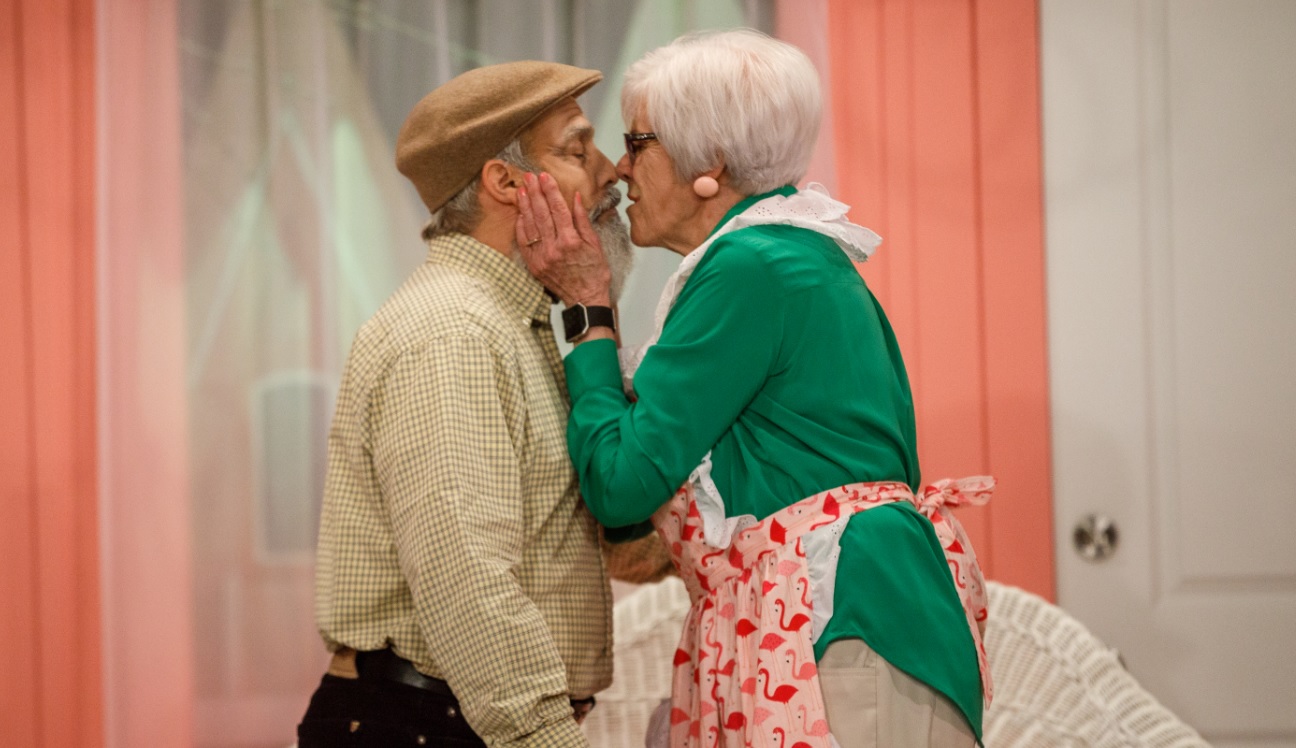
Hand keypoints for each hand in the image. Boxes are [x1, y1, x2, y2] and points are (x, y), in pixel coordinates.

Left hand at [516, 172, 611, 307]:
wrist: (585, 298)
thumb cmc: (594, 272)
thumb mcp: (595, 244)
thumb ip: (582, 220)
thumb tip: (576, 197)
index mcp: (570, 241)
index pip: (558, 209)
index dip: (551, 191)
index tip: (545, 176)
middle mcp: (554, 248)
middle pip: (541, 214)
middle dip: (535, 193)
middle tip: (529, 177)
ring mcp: (541, 258)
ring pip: (530, 226)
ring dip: (525, 206)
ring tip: (522, 190)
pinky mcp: (534, 265)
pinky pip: (524, 242)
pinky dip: (521, 226)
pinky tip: (520, 213)